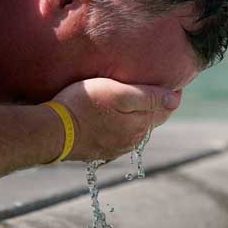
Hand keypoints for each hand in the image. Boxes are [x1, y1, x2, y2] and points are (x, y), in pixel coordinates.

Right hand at [52, 78, 180, 160]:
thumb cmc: (83, 105)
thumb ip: (148, 97)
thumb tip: (176, 100)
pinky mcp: (99, 150)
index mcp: (140, 125)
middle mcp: (132, 140)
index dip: (169, 92)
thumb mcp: (118, 94)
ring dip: (136, 114)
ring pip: (134, 128)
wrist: (51, 131)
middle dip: (154, 103)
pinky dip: (121, 124)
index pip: (166, 108)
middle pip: (151, 119)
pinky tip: (112, 115)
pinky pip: (117, 136)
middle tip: (151, 83)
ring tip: (130, 97)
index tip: (169, 77)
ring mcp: (115, 148)